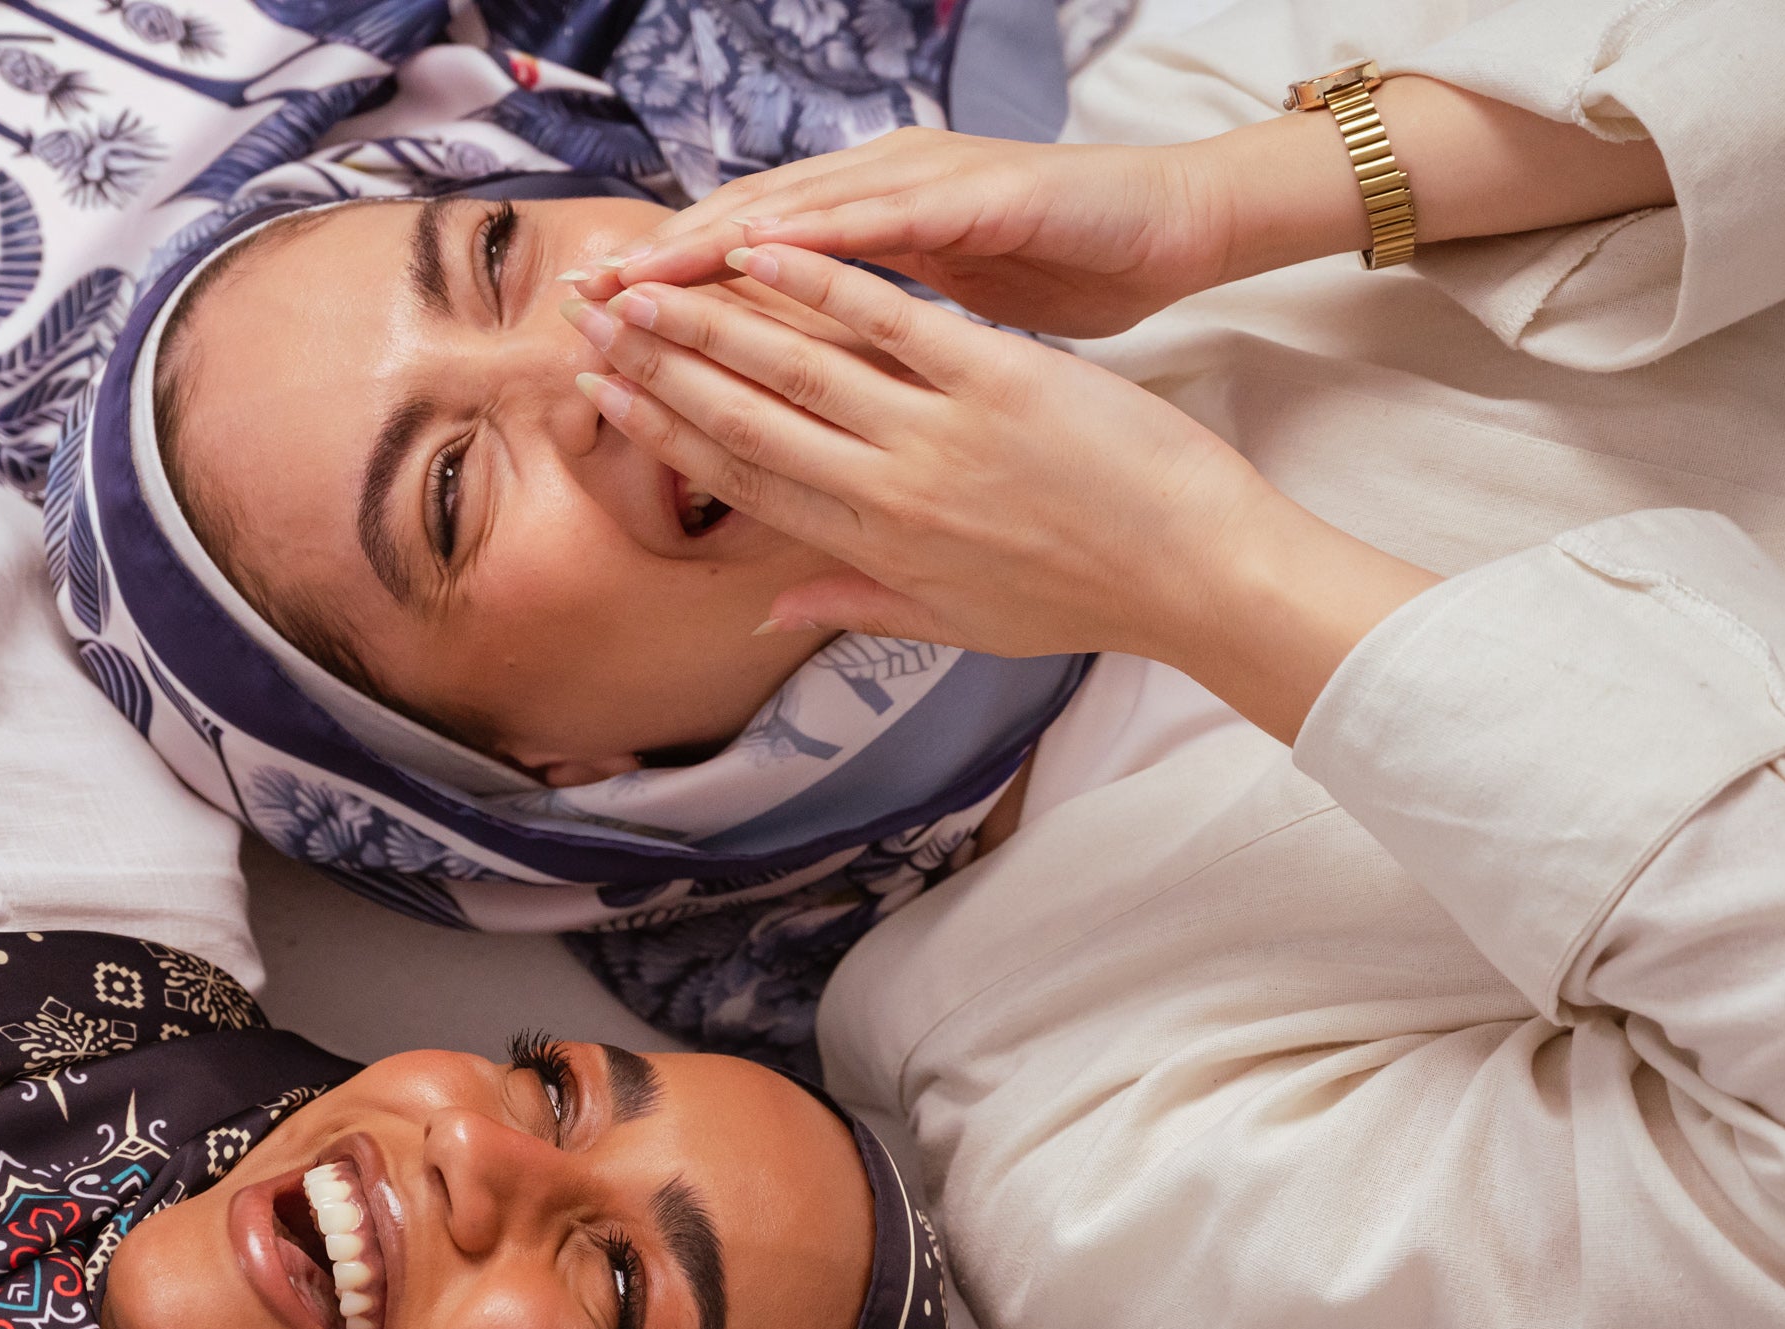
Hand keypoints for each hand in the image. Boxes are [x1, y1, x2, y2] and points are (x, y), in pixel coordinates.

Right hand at [563, 247, 1436, 741]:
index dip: (665, 433)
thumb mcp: (955, 622)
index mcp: (873, 543)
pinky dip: (825, 283)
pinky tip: (764, 249)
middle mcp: (888, 490)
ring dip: (709, 317)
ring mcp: (939, 434)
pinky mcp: (999, 382)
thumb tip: (766, 616)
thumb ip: (854, 603)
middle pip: (745, 419)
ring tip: (643, 283)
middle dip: (658, 364)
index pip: (743, 480)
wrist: (1194, 576)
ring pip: (798, 366)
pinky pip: (894, 322)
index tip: (606, 394)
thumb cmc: (1083, 597)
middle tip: (590, 322)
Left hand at [569, 128, 1230, 338]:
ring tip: (646, 271)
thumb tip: (797, 390)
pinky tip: (767, 247)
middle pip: (750, 230)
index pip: (751, 266)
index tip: (601, 339)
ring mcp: (930, 184)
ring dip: (716, 238)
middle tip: (587, 298)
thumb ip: (867, 344)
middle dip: (666, 266)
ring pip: (801, 211)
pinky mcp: (984, 193)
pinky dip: (827, 229)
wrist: (1169, 226)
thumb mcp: (945, 318)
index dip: (674, 298)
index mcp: (869, 225)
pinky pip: (893, 212)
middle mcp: (882, 189)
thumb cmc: (1068, 272)